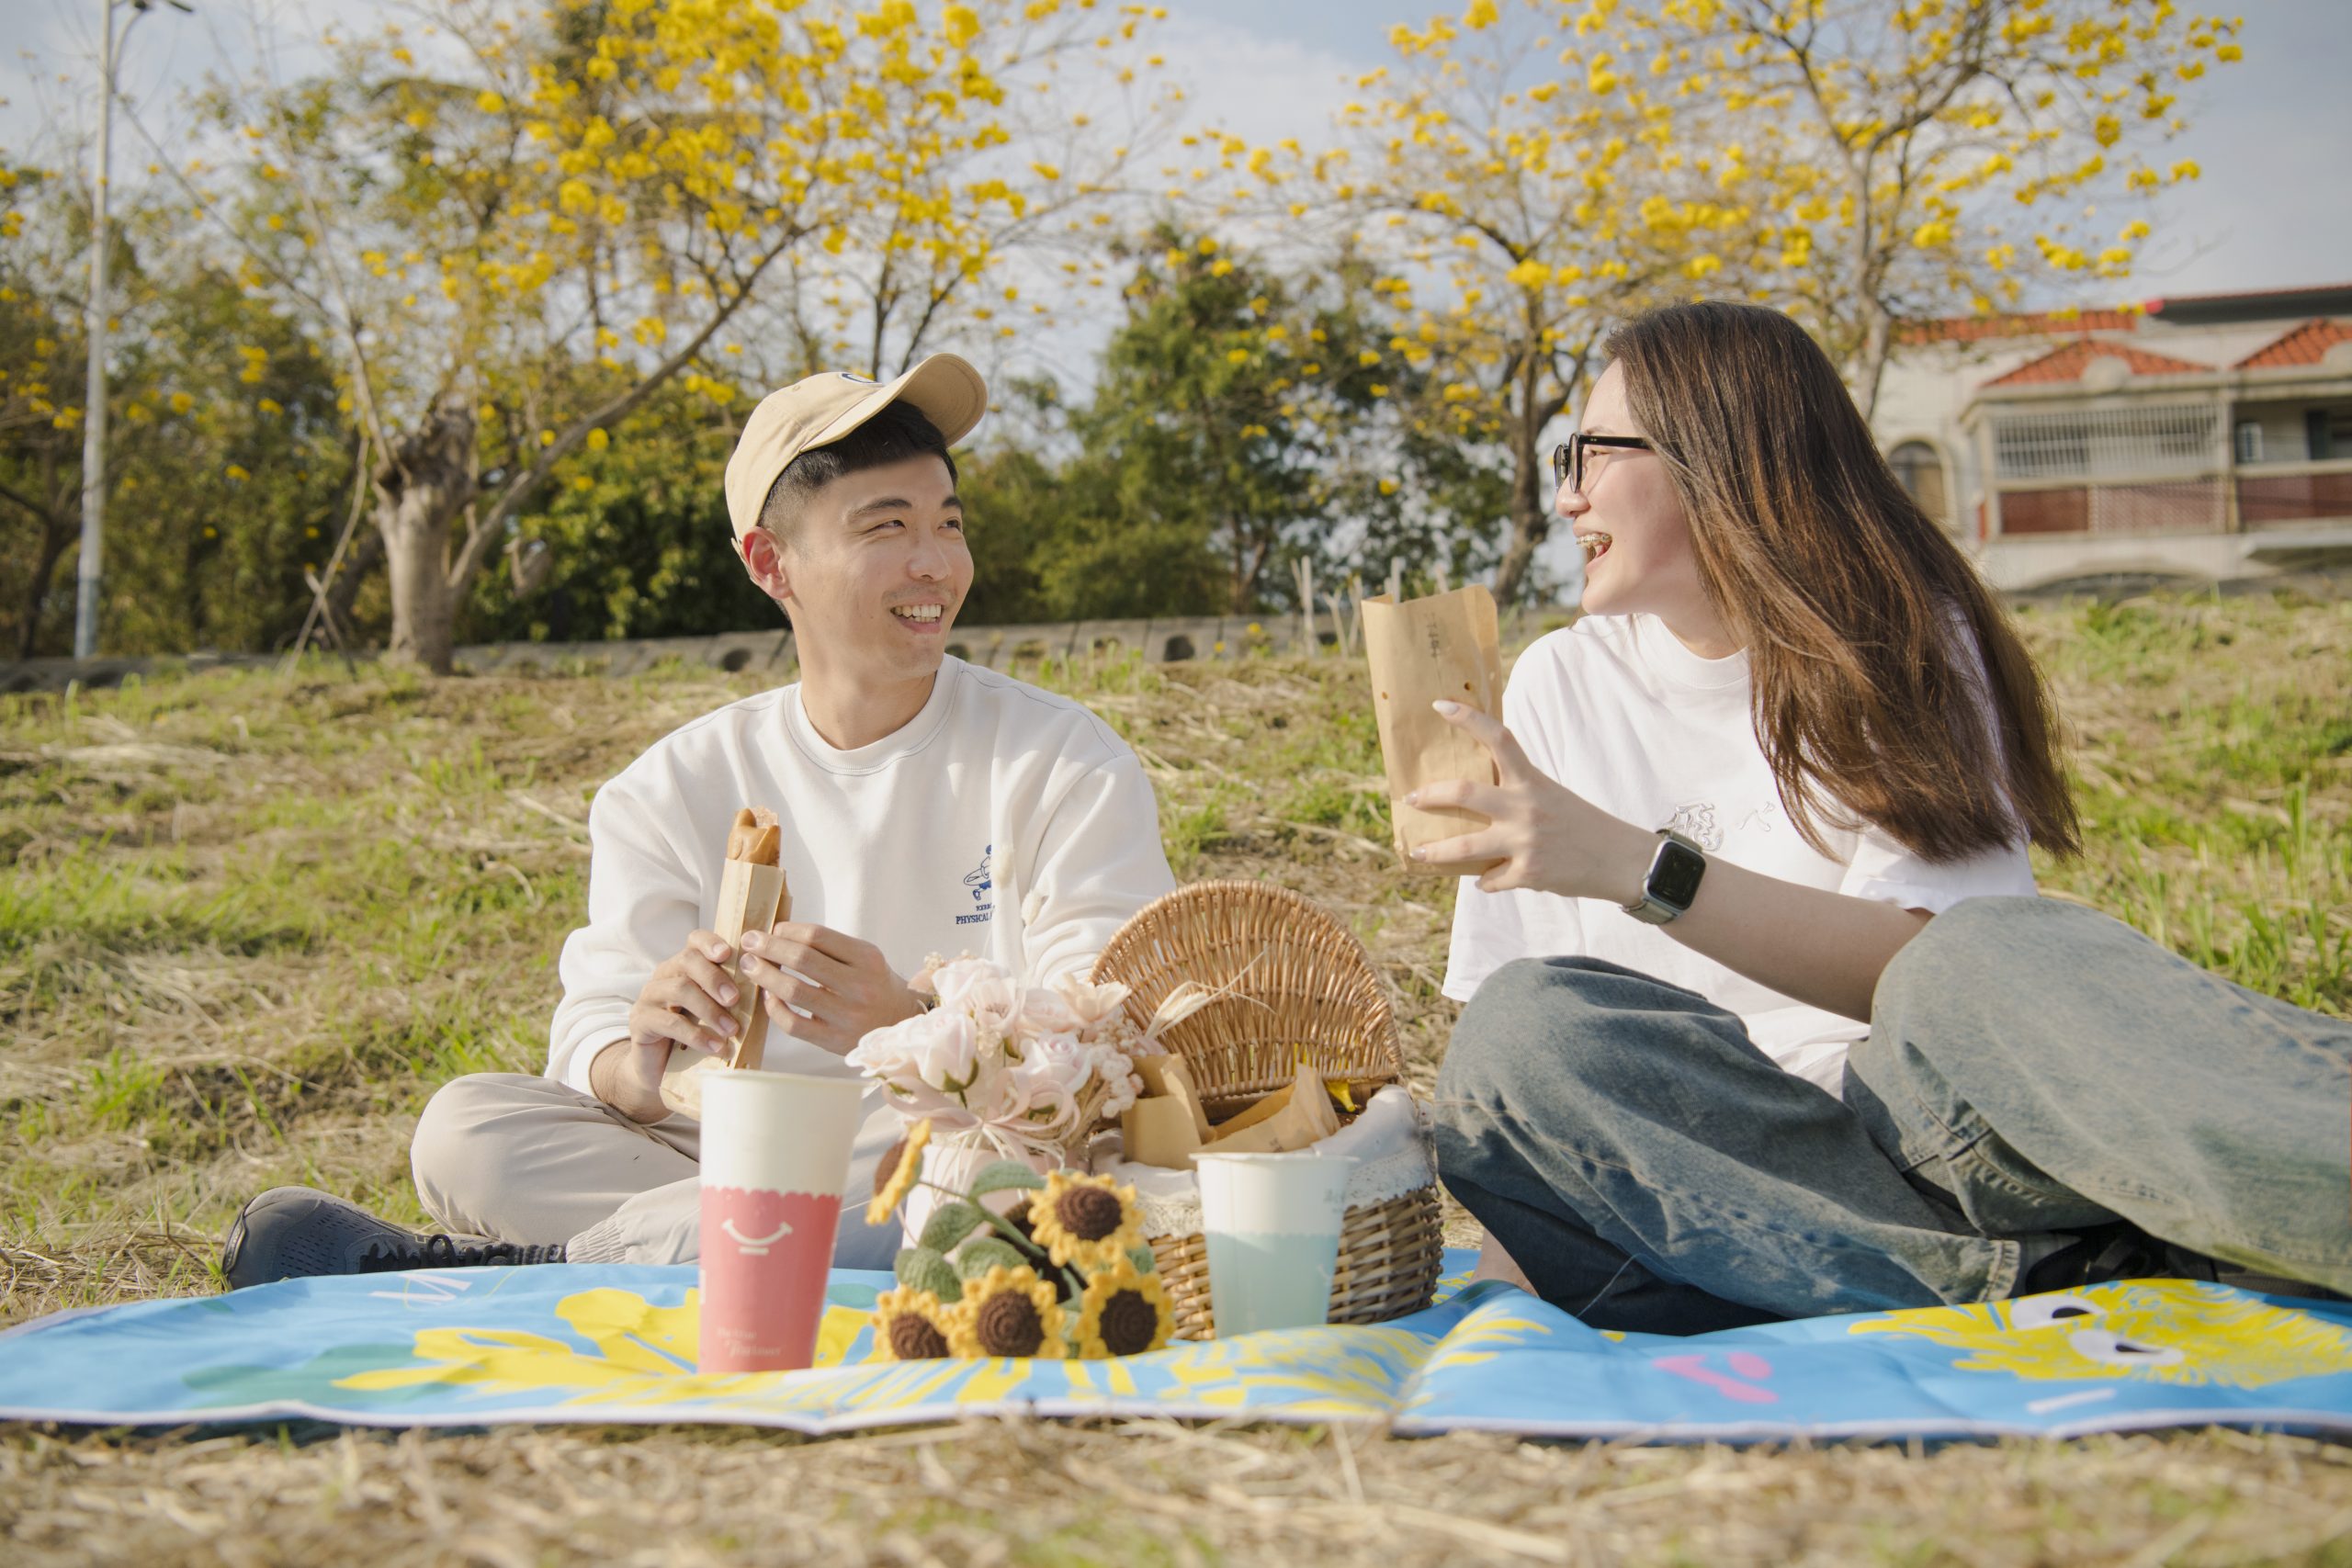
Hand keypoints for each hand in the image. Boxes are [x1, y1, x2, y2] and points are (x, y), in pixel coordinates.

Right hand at [598, 929, 742, 1120]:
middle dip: (715, 978)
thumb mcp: (717, 1011)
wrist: (661, 1068)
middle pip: (688, 961)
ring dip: (710, 1010)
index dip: (711, 942)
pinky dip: (696, 1034)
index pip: (695, 941)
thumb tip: (772, 985)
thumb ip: (735, 996)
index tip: (728, 953)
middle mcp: (664, 975)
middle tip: (736, 1000)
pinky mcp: (640, 1022)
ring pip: (679, 989)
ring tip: (732, 1030)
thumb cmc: (696, 1034)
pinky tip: (715, 1047)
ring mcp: (649, 997)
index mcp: (684, 966)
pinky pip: (668, 1022)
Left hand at [739, 923, 923, 1056]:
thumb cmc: (874, 985)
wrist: (900, 1022)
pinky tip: (768, 997)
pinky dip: (774, 1009)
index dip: (787, 930)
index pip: (817, 936)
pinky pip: (793, 1024)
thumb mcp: (864, 957)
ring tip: (750, 966)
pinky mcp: (834, 1040)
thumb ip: (829, 947)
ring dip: (764, 975)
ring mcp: (847, 1015)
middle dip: (768, 947)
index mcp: (867, 958)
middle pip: (802, 960)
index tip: (771, 929)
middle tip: (749, 941)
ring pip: (794, 991)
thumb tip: (779, 934)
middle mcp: (859, 986)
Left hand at [1409, 700, 1653, 899]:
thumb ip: (1516, 791)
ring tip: (1419, 851)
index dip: (1468, 719)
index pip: (1499, 738)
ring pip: (1465, 846)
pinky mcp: (1528, 873)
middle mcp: (1526, 807)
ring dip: (1436, 850)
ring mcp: (1525, 842)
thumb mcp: (1550, 795)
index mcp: (1532, 781)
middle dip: (1431, 795)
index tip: (1439, 705)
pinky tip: (1485, 880)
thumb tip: (1472, 796)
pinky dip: (1486, 880)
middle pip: (1465, 792)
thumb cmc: (1581, 824)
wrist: (1620, 860)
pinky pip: (1490, 879)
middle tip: (1411, 798)